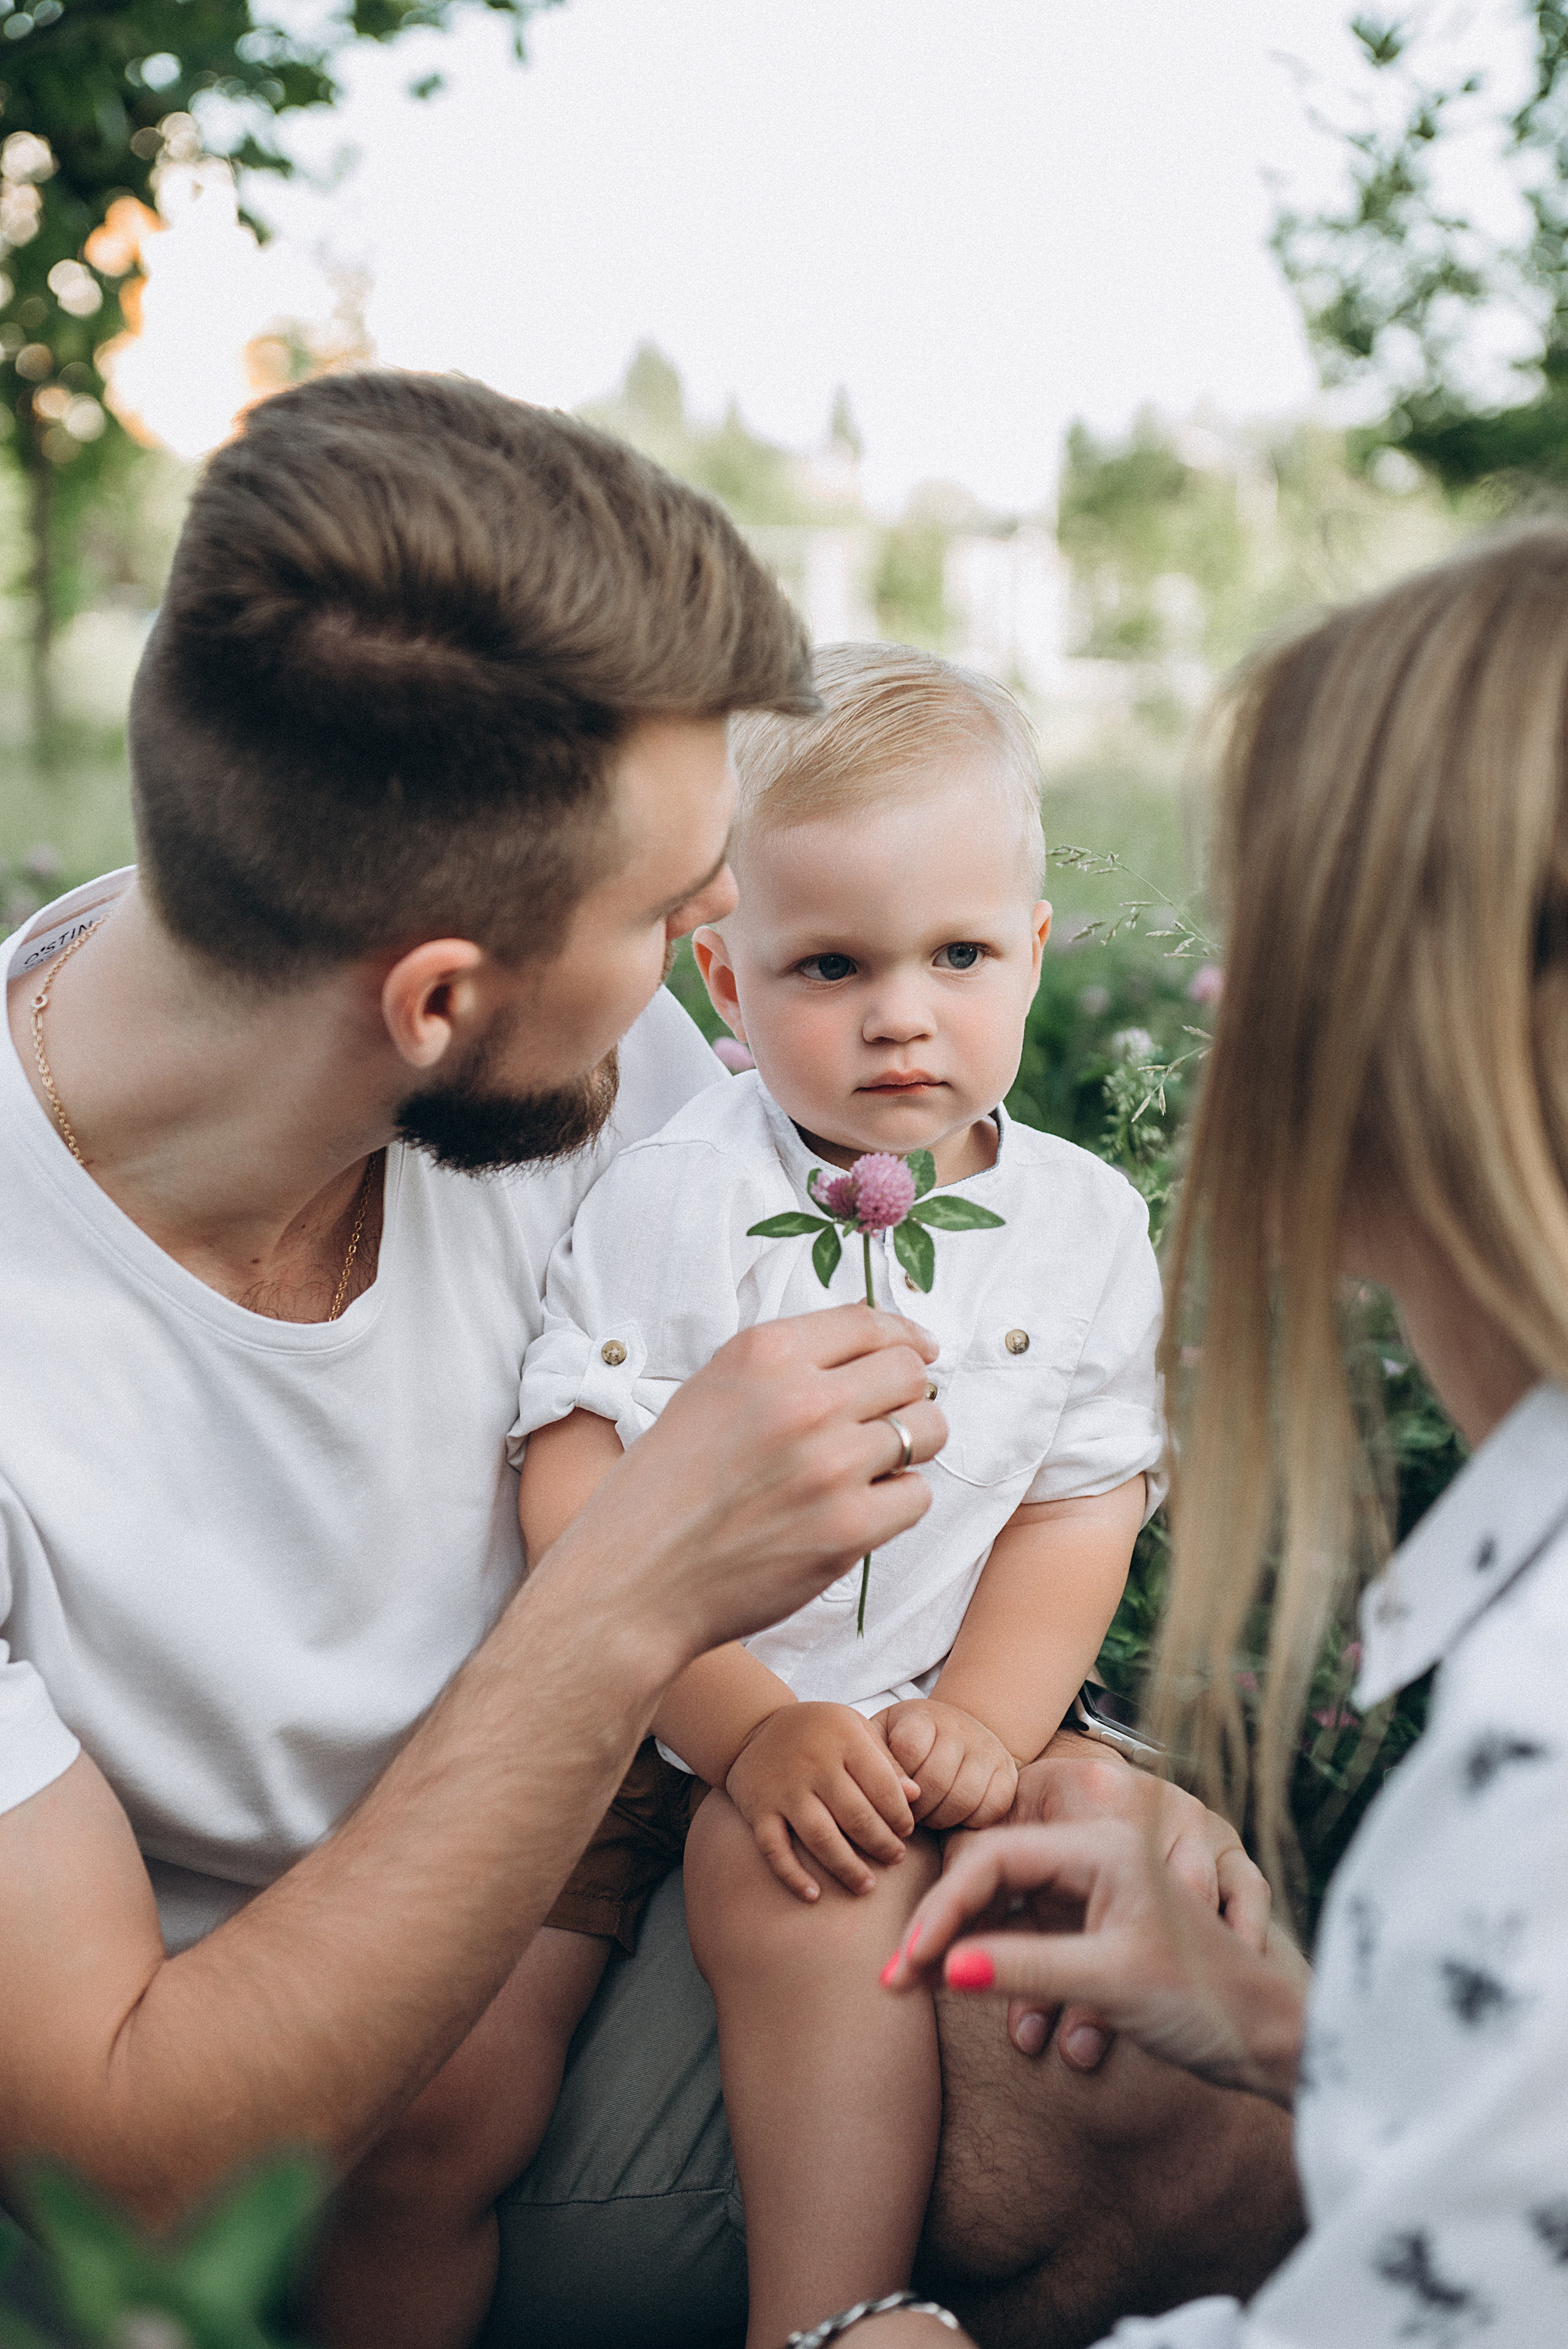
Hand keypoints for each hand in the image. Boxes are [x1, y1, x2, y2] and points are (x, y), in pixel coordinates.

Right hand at [534, 1304, 944, 1670]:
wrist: (632, 1581)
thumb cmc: (660, 1493)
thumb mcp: (707, 1393)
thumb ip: (781, 1370)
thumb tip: (862, 1359)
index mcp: (763, 1355)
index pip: (867, 1321)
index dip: (903, 1335)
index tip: (919, 1349)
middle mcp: (803, 1400)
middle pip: (908, 1372)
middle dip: (907, 1393)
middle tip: (888, 1417)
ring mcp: (831, 1465)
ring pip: (926, 1431)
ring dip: (908, 1447)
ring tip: (872, 1467)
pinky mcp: (849, 1527)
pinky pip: (917, 1496)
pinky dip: (897, 1503)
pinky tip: (858, 1510)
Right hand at [726, 1702, 922, 1900]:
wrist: (754, 1727)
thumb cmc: (819, 1732)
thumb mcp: (856, 1729)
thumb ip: (886, 1761)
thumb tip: (916, 1796)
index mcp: (844, 1738)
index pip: (882, 1786)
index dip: (899, 1815)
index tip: (906, 1831)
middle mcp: (812, 1763)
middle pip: (855, 1816)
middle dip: (881, 1844)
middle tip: (895, 1858)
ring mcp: (783, 1788)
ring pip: (820, 1838)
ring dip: (847, 1867)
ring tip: (867, 1885)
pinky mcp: (758, 1809)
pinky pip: (775, 1848)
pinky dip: (793, 1875)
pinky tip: (814, 1895)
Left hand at [877, 1699, 1017, 1830]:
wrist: (954, 1735)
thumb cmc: (907, 1745)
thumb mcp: (883, 1740)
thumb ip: (879, 1761)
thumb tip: (900, 1793)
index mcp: (923, 1716)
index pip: (909, 1749)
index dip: (898, 1779)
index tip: (894, 1789)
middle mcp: (960, 1728)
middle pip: (936, 1780)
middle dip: (917, 1807)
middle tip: (910, 1812)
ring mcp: (988, 1750)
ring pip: (963, 1798)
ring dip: (940, 1819)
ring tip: (930, 1815)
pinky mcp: (1008, 1774)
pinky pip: (991, 1809)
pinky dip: (970, 1822)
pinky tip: (954, 1814)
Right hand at [881, 1819, 1305, 2106]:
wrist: (1271, 2038)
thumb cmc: (1207, 1999)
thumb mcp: (1110, 1983)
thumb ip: (1025, 1969)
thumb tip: (941, 1969)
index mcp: (1098, 1846)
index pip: (993, 1860)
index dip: (942, 1909)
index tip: (906, 1963)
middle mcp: (1093, 1856)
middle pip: (994, 1877)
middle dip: (944, 1928)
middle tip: (897, 1979)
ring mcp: (1096, 1890)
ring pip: (1009, 1909)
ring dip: (971, 1951)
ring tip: (924, 1992)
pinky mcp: (1100, 1927)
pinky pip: (1034, 1935)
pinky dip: (1004, 1967)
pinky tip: (985, 2004)